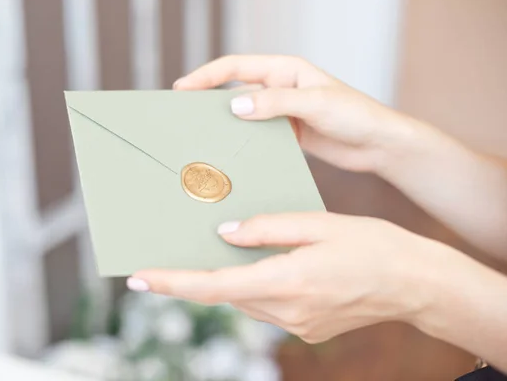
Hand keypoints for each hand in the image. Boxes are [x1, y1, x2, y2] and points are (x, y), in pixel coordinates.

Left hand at [127, 212, 450, 343]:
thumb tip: (225, 234)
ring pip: (245, 300)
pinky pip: (266, 306)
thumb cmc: (372, 245)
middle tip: (168, 257)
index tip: (138, 278)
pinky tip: (261, 265)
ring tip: (220, 254)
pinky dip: (254, 286)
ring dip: (228, 280)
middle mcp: (287, 311)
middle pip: (226, 294)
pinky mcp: (307, 329)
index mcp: (288, 281)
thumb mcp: (319, 223)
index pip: (214, 286)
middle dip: (196, 277)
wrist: (414, 283)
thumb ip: (268, 228)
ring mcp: (298, 325)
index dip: (172, 283)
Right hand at [174, 54, 418, 173]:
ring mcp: (282, 111)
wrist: (378, 144)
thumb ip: (275, 103)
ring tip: (202, 138)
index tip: (183, 89)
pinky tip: (231, 153)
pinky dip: (243, 141)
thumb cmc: (355, 115)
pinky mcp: (287, 133)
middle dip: (209, 99)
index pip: (236, 67)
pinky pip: (258, 134)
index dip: (207, 76)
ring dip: (225, 123)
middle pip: (235, 89)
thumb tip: (235, 105)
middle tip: (184, 115)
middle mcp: (280, 87)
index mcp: (285, 70)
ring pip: (244, 114)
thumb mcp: (314, 103)